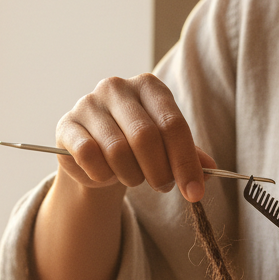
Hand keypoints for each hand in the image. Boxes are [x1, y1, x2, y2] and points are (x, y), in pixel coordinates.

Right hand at [55, 73, 214, 202]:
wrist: (94, 157)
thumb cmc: (136, 149)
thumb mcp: (166, 149)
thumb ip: (188, 156)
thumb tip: (211, 171)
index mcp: (149, 87)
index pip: (172, 124)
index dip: (185, 162)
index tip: (194, 192)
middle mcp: (117, 88)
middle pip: (145, 137)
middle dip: (159, 172)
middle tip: (162, 187)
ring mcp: (89, 104)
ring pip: (116, 151)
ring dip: (130, 176)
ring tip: (133, 178)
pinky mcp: (67, 125)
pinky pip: (88, 156)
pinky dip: (102, 175)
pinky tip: (105, 175)